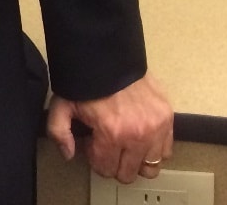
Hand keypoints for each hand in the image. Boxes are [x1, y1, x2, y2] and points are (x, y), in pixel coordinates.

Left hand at [47, 73, 172, 184]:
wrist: (110, 52)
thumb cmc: (87, 79)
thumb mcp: (63, 103)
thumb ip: (59, 131)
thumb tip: (68, 154)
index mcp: (112, 133)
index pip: (106, 169)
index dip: (95, 158)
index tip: (92, 143)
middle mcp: (138, 135)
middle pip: (128, 173)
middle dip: (114, 163)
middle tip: (107, 144)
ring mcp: (156, 127)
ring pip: (150, 167)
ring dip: (136, 160)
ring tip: (125, 143)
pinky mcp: (167, 117)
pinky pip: (166, 151)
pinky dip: (154, 149)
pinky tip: (141, 137)